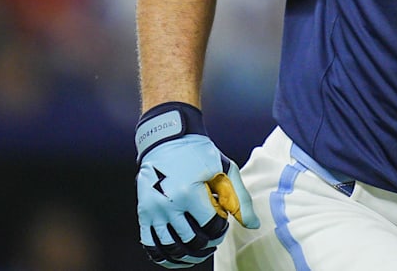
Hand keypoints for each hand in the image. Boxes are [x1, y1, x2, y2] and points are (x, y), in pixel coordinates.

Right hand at [136, 105, 259, 267]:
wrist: (167, 138)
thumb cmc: (200, 154)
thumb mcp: (226, 171)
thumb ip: (241, 200)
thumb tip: (253, 225)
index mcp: (191, 192)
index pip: (211, 227)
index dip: (221, 229)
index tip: (222, 222)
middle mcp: (169, 203)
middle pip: (192, 240)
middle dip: (208, 244)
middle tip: (213, 238)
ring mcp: (154, 210)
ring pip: (171, 248)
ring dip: (188, 255)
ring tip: (198, 251)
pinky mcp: (143, 213)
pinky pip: (150, 245)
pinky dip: (165, 257)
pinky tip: (177, 258)